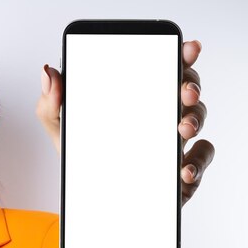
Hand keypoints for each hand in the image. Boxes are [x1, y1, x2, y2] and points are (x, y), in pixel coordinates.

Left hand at [36, 40, 214, 205]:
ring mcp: (173, 143)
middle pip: (187, 90)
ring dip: (195, 121)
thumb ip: (51, 103)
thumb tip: (48, 72)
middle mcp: (160, 115)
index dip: (180, 55)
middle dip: (192, 85)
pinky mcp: (180, 171)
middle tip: (185, 91)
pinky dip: (197, 162)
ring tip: (181, 129)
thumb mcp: (62, 130)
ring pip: (197, 121)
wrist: (89, 201)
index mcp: (136, 98)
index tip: (187, 47)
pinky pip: (199, 161)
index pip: (162, 68)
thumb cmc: (82, 158)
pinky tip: (183, 169)